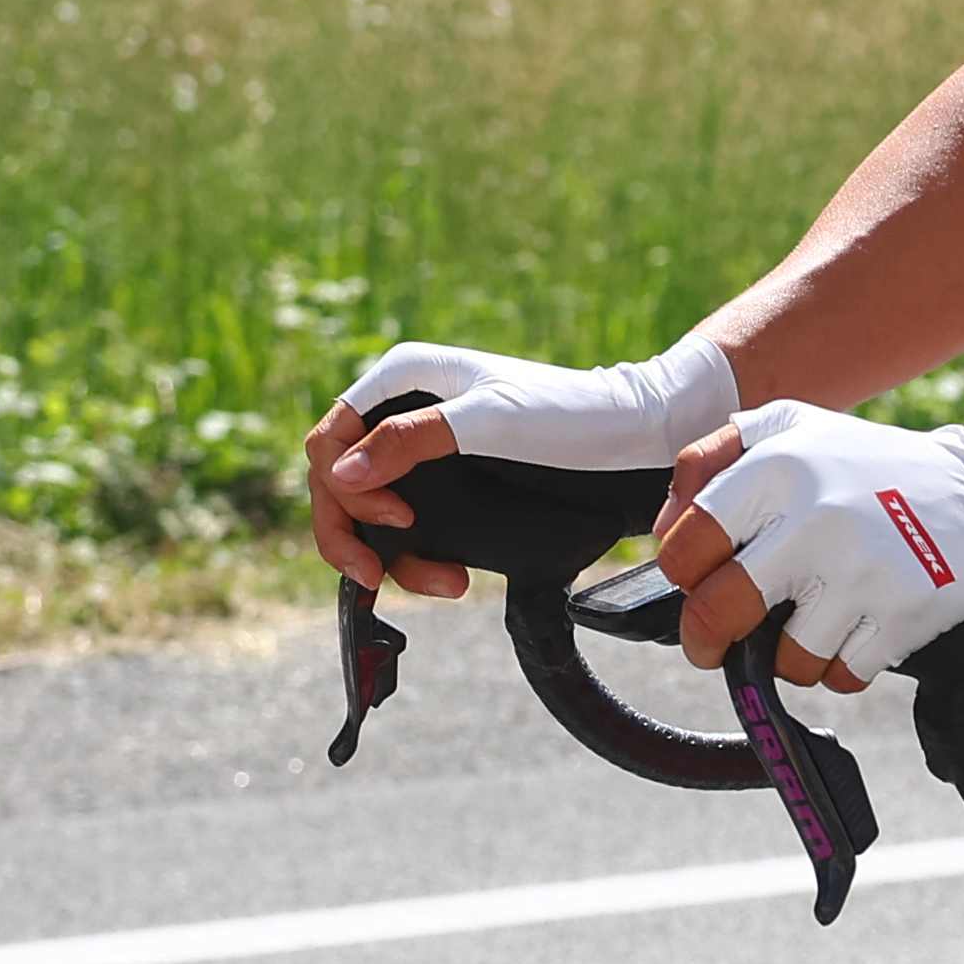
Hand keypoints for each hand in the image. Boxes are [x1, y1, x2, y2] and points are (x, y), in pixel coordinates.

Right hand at [310, 331, 734, 596]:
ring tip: (445, 584)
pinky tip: (454, 579)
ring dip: (391, 556)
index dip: (341, 488)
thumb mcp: (490, 422)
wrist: (633, 432)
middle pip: (339, 482)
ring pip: (370, 513)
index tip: (394, 519)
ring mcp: (425, 449)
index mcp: (402, 379)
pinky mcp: (450, 484)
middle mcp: (404, 411)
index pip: (330, 439)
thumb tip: (340, 473)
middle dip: (354, 532)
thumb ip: (412, 440)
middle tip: (380, 574)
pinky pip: (408, 528)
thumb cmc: (567, 414)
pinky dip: (418, 560)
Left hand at [656, 383, 963, 678]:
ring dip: (791, 654)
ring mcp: (862, 569)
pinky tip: (860, 627)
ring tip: (815, 620)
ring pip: (784, 658)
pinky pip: (841, 675)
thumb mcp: (792, 428)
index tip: (699, 584)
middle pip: (719, 612)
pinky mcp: (904, 612)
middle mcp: (814, 516)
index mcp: (777, 466)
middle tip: (715, 642)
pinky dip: (843, 664)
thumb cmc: (870, 464)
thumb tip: (664, 532)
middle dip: (707, 640)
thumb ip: (713, 461)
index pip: (685, 547)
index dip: (682, 578)